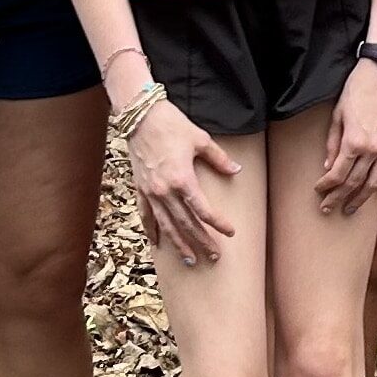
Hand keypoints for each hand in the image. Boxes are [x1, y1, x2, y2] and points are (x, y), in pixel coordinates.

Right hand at [126, 102, 240, 264]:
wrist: (139, 116)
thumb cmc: (172, 124)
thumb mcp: (200, 139)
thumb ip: (219, 159)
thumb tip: (236, 170)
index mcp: (182, 179)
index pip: (203, 210)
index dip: (218, 223)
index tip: (230, 232)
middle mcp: (165, 190)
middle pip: (186, 223)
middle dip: (201, 242)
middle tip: (214, 256)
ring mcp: (150, 191)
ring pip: (166, 225)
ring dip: (178, 244)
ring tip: (190, 260)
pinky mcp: (140, 188)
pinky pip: (145, 215)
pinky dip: (152, 230)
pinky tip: (158, 243)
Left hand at [316, 60, 376, 214]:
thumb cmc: (359, 88)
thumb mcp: (338, 114)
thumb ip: (333, 142)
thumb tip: (328, 165)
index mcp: (355, 142)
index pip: (338, 174)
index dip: (327, 186)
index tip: (319, 191)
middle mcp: (374, 149)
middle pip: (355, 183)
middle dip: (340, 198)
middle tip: (329, 208)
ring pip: (376, 182)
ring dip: (362, 198)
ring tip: (352, 207)